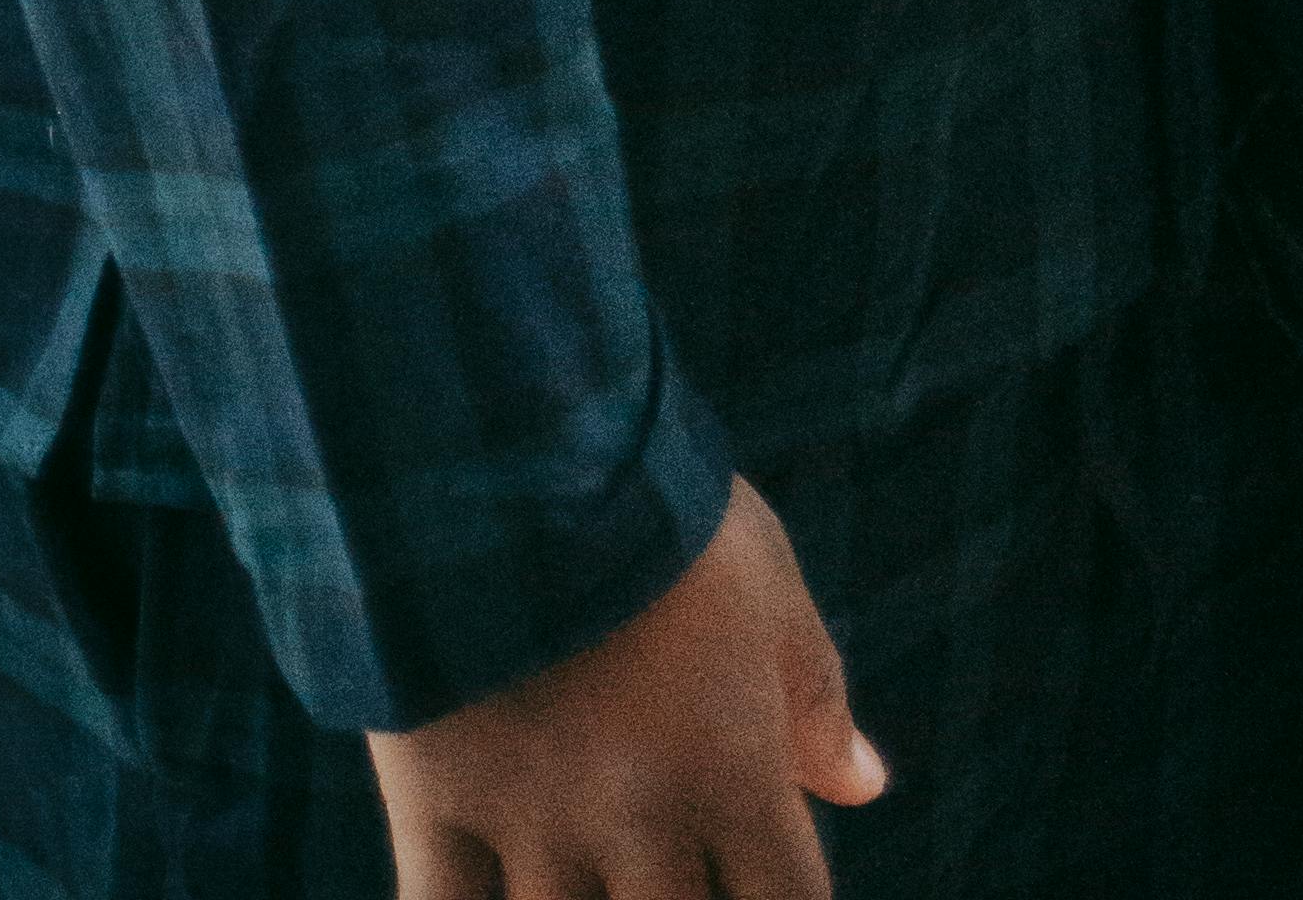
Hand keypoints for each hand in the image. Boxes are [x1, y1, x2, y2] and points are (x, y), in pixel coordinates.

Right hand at [370, 477, 881, 899]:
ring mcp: (533, 826)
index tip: (765, 891)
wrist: (508, 448)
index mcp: (732, 772)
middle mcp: (640, 823)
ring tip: (586, 885)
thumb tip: (866, 785)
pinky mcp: (436, 809)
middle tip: (663, 872)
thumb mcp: (763, 586)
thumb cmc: (658, 507)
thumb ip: (812, 697)